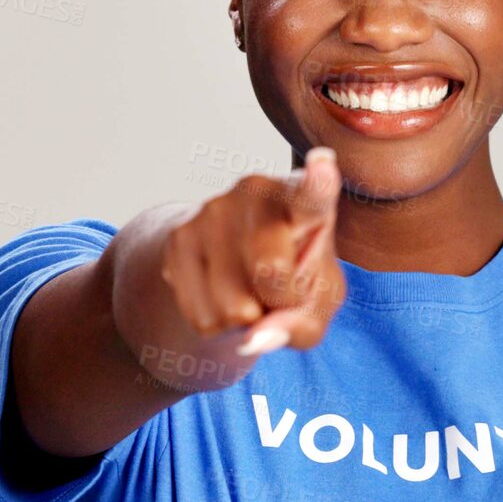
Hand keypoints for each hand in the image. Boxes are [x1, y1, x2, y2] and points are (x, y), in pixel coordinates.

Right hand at [158, 146, 346, 358]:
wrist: (230, 262)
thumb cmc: (294, 279)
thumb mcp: (317, 304)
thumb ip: (303, 324)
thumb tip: (256, 338)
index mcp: (304, 200)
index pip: (312, 196)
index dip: (318, 183)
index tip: (323, 163)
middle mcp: (256, 192)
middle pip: (271, 271)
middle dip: (279, 301)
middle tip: (280, 292)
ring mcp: (212, 209)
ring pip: (233, 305)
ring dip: (245, 318)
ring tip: (248, 291)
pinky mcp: (179, 236)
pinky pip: (202, 315)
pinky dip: (217, 324)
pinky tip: (221, 295)